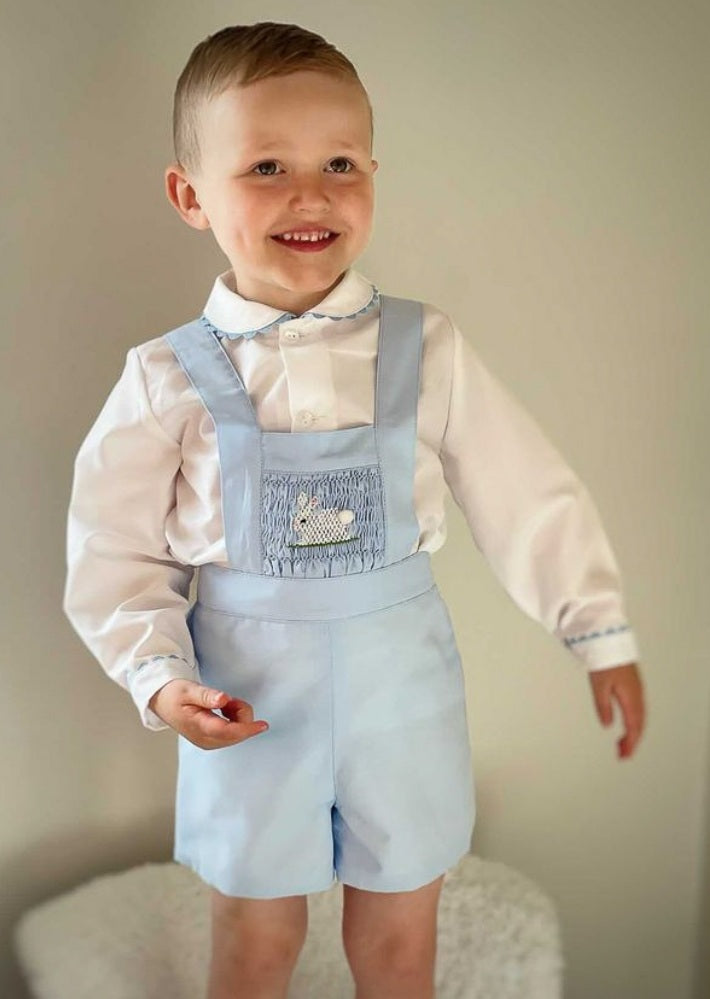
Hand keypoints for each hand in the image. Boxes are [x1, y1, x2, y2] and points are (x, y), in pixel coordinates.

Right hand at [148, 679, 268, 749]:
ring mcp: (210, 742)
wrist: (164, 702)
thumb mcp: (188, 690)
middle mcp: (205, 740)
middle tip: (225, 698)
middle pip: (236, 733)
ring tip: (220, 703)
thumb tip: (223, 699)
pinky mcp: (213, 740)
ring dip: (236, 715)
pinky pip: (234, 732)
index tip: (263, 725)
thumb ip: (207, 695)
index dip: (246, 728)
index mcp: (198, 727)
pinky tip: (222, 710)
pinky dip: (234, 718)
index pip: (227, 731)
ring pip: (237, 733)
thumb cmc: (174, 694)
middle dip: (239, 713)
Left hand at [588, 662, 644, 759]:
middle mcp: (638, 696)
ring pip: (640, 718)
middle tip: (622, 755)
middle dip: (632, 742)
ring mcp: (638, 691)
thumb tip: (607, 725)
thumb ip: (603, 707)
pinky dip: (634, 722)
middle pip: (639, 725)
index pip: (634, 727)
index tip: (623, 756)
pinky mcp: (634, 686)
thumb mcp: (599, 686)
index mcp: (631, 698)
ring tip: (622, 744)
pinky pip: (638, 710)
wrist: (610, 641)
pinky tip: (627, 725)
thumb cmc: (605, 661)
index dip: (630, 743)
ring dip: (633, 733)